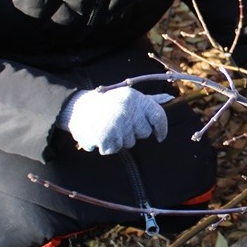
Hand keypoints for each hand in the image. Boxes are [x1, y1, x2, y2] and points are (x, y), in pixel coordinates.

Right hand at [58, 87, 172, 153]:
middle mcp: (128, 110)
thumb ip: (149, 100)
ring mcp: (117, 124)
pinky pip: (113, 150)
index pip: (158, 116)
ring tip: (107, 126)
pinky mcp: (105, 137)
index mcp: (135, 98)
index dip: (161, 129)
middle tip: (118, 122)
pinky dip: (106, 145)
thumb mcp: (129, 97)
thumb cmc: (107, 103)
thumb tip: (169, 98)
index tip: (160, 137)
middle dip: (133, 132)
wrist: (77, 107)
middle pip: (143, 134)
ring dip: (118, 139)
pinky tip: (99, 134)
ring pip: (128, 144)